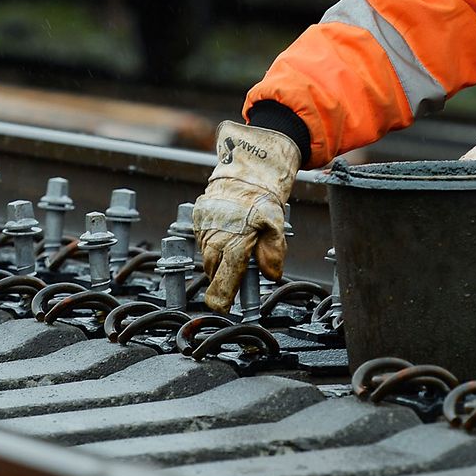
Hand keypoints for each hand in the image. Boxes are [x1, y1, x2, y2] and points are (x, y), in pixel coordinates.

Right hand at [194, 120, 301, 312]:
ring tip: (226, 263)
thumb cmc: (262, 197)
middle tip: (224, 290)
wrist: (246, 168)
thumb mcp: (275, 225)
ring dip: (214, 264)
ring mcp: (205, 226)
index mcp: (235, 241)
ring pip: (205, 255)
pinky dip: (210, 246)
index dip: (221, 295)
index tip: (219, 307)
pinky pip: (201, 239)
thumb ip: (273, 252)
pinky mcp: (199, 217)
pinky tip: (221, 243)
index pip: (225, 277)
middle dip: (217, 281)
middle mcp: (216, 236)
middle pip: (211, 269)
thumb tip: (271, 274)